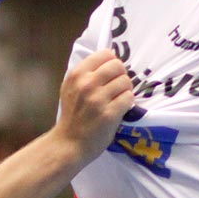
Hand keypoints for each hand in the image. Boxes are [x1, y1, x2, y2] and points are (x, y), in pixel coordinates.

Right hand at [54, 49, 134, 163]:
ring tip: (119, 98)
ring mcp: (98, 99)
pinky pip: (129, 98)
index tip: (110, 74)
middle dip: (121, 75)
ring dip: (126, 90)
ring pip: (126, 81)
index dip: (112, 63)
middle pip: (118, 66)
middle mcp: (87, 84)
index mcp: (77, 74)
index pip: (106, 54)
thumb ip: (85, 73)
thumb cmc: (72, 115)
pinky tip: (120, 108)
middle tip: (117, 87)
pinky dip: (128, 102)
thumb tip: (110, 57)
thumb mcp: (70, 88)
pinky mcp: (109, 114)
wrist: (69, 143)